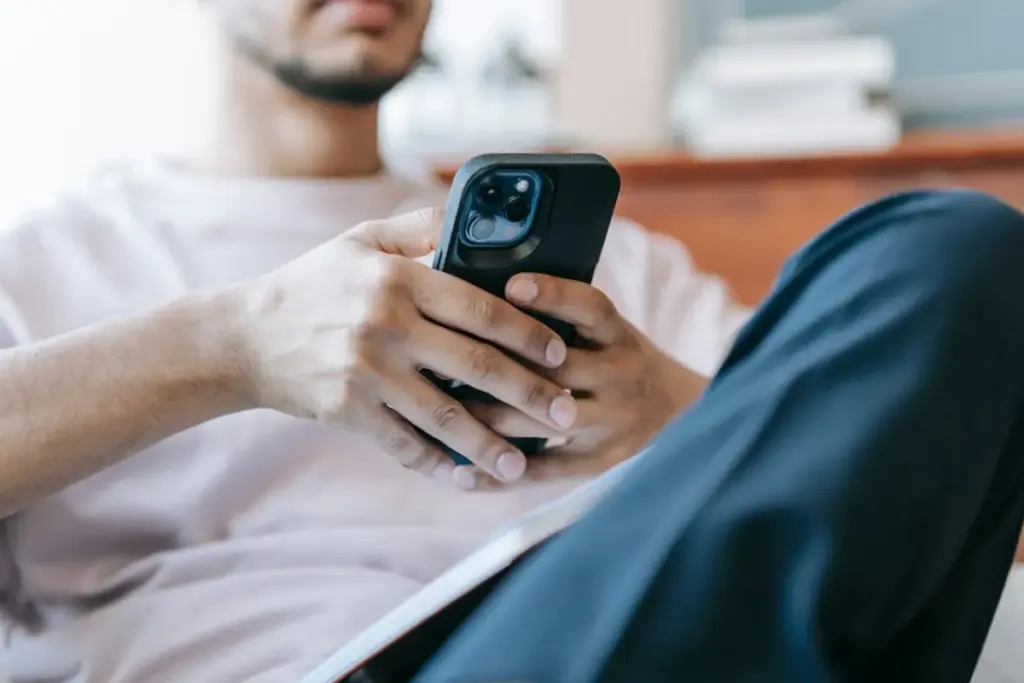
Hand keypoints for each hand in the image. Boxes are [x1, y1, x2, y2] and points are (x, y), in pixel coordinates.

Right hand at [234, 209, 578, 484]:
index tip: (561, 353)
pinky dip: (438, 464)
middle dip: (531, 394)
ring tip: (524, 465)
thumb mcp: (360, 241)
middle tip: (569, 415)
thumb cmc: (312, 284)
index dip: (529, 333)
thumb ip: (419, 227)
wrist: (244, 337)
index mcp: (399, 278)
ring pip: (446, 415)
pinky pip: (404, 444)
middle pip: (477, 366)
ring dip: (492, 445)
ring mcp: (366, 372)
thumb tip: (475, 217)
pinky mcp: (347, 411)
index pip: (482, 308)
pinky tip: (466, 478)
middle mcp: (386, 324)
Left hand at [462, 273, 706, 487]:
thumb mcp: (610, 332)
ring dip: (484, 418)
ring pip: (539, 422)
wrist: (681, 416)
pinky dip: (498, 476)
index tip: (511, 285)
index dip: (553, 294)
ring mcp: (611, 424)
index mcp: (621, 336)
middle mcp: (620, 377)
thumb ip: (566, 318)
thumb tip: (490, 291)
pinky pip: (542, 472)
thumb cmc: (620, 362)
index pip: (591, 308)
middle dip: (494, 365)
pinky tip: (458, 474)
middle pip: (554, 370)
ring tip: (437, 411)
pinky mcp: (599, 463)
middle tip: (439, 357)